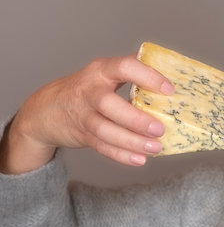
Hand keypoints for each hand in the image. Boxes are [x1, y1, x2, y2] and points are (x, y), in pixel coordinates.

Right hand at [0, 54, 173, 173]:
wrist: (47, 109)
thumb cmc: (89, 88)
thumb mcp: (106, 73)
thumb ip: (134, 72)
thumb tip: (174, 75)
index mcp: (102, 70)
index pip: (125, 67)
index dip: (148, 76)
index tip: (169, 90)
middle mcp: (90, 90)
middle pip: (109, 104)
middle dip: (136, 119)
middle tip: (160, 129)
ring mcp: (83, 114)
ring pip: (104, 130)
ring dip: (131, 141)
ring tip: (155, 148)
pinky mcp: (82, 134)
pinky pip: (101, 146)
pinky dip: (121, 155)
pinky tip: (139, 159)